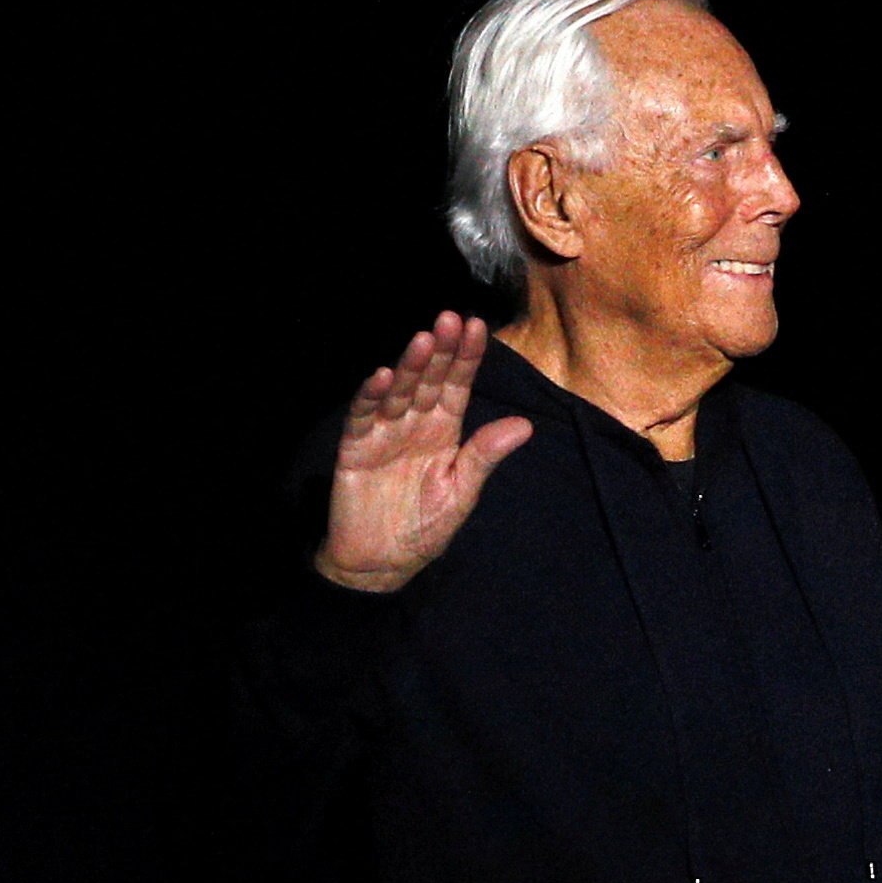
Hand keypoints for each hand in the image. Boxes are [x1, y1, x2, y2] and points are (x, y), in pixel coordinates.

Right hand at [318, 312, 536, 590]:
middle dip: (440, 350)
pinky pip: (363, 416)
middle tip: (449, 318)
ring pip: (399, 391)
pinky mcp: (356, 447)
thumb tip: (526, 425)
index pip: (457, 385)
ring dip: (409, 366)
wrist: (381, 564)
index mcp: (444, 430)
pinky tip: (382, 376)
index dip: (466, 357)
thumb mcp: (461, 493)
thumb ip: (485, 457)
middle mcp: (415, 424)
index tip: (476, 327)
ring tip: (422, 340)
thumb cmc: (424, 528)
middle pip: (428, 379)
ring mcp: (384, 432)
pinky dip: (371, 397)